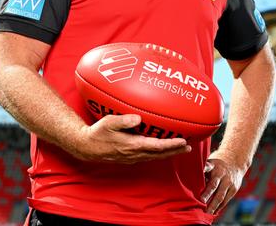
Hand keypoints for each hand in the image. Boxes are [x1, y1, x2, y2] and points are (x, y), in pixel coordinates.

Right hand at [73, 114, 190, 163]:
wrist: (86, 147)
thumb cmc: (97, 133)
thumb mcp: (108, 123)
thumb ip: (123, 121)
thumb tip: (138, 119)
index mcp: (132, 145)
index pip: (156, 146)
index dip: (171, 145)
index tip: (183, 142)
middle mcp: (134, 154)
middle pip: (159, 154)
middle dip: (175, 150)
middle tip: (189, 147)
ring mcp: (132, 158)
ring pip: (155, 156)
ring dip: (168, 153)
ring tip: (181, 149)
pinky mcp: (129, 158)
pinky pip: (148, 156)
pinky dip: (159, 153)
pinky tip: (162, 150)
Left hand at [201, 153, 245, 215]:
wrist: (235, 163)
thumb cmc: (217, 166)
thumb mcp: (210, 163)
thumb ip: (202, 171)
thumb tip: (190, 180)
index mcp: (213, 166)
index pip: (207, 167)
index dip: (203, 170)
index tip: (199, 174)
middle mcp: (221, 174)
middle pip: (213, 184)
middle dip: (207, 193)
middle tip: (201, 201)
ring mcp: (228, 182)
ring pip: (220, 195)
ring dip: (213, 205)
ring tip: (207, 212)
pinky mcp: (233, 189)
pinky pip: (226, 200)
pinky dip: (220, 207)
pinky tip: (214, 212)